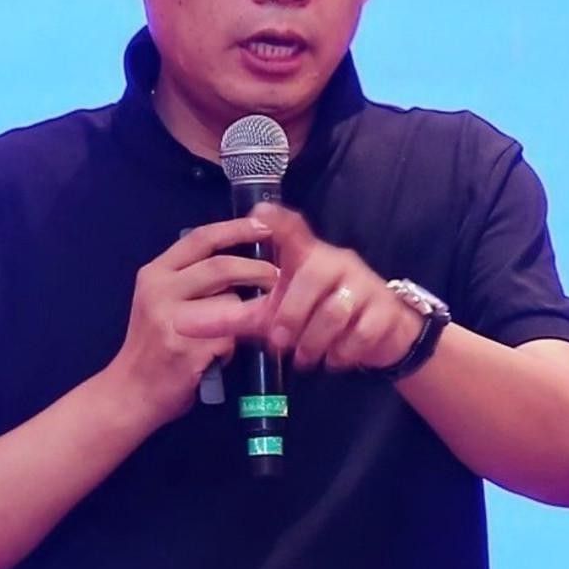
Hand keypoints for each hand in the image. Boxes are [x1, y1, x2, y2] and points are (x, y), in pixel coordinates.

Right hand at [104, 216, 280, 424]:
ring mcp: (173, 320)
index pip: (201, 239)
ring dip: (244, 314)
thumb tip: (240, 261)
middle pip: (221, 267)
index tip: (265, 229)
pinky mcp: (188, 349)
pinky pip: (230, 338)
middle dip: (258, 270)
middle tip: (278, 277)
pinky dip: (233, 347)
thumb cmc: (152, 346)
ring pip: (230, 302)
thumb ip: (189, 279)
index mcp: (155, 274)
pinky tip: (220, 356)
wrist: (130, 392)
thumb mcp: (159, 301)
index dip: (236, 229)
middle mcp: (159, 291)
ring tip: (241, 326)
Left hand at [251, 205, 425, 370]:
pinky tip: (334, 358)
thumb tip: (184, 322)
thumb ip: (235, 317)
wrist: (379, 335)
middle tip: (279, 343)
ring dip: (314, 342)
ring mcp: (363, 284)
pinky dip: (341, 353)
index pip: (294, 231)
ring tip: (305, 356)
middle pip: (311, 279)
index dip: (278, 221)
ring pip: (334, 311)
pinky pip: (359, 334)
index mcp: (307, 257)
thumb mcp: (276, 315)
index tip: (260, 211)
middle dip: (290, 316)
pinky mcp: (383, 310)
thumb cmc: (318, 317)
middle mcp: (336, 262)